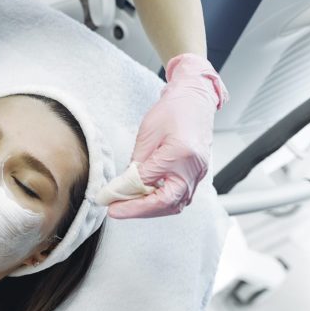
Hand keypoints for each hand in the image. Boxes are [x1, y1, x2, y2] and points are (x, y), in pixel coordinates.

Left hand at [108, 54, 228, 218]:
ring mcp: (199, 174)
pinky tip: (144, 199)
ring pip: (175, 204)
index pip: (151, 186)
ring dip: (150, 209)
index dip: (128, 199)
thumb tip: (122, 186)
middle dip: (139, 210)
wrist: (195, 100)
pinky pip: (181, 196)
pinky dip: (161, 201)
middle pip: (167, 203)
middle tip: (116, 210)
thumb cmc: (173, 110)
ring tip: (127, 205)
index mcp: (180, 155)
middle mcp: (194, 169)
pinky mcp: (197, 175)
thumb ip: (136, 163)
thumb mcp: (147, 134)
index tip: (110, 203)